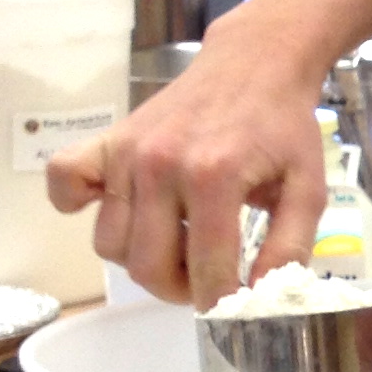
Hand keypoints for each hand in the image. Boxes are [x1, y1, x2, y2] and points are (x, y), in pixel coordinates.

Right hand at [49, 35, 327, 306]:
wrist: (255, 64)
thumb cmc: (282, 127)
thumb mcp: (307, 188)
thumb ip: (289, 247)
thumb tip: (263, 299)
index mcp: (214, 178)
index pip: (206, 271)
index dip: (220, 303)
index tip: (232, 307)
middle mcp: (161, 165)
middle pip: (146, 265)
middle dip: (178, 289)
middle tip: (205, 278)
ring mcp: (127, 152)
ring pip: (110, 242)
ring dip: (141, 257)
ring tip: (177, 242)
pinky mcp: (107, 140)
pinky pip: (64, 183)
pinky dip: (77, 205)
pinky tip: (121, 208)